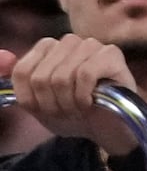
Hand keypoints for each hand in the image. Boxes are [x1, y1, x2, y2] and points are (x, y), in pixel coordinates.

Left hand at [0, 34, 139, 153]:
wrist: (107, 128)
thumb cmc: (72, 114)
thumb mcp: (37, 104)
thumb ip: (18, 83)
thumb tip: (3, 58)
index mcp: (49, 49)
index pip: (22, 71)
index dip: (31, 99)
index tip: (44, 109)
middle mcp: (69, 42)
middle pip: (41, 77)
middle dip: (52, 104)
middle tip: (66, 111)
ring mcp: (91, 45)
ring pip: (63, 76)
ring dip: (69, 103)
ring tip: (79, 108)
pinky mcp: (111, 54)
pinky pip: (85, 75)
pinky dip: (84, 97)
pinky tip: (91, 103)